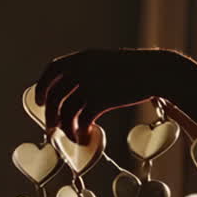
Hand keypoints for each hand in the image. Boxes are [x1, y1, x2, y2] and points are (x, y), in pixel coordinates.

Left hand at [35, 48, 171, 141]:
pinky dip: (80, 132)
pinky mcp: (101, 99)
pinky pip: (82, 120)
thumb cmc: (137, 70)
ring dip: (65, 127)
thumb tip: (80, 93)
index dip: (42, 86)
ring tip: (71, 136)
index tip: (39, 100)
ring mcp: (90, 84)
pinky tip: (84, 138)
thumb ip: (92, 72)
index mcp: (82, 58)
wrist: (156, 71)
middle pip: (55, 94)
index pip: (52, 69)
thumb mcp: (109, 63)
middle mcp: (82, 69)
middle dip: (50, 114)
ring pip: (67, 110)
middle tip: (51, 127)